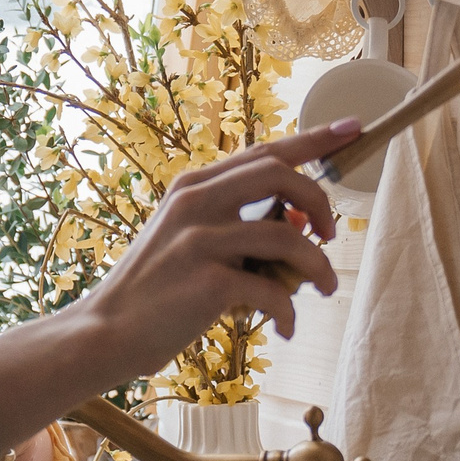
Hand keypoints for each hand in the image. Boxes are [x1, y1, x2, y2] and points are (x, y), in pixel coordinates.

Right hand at [78, 119, 359, 382]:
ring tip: (324, 288)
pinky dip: (289, 311)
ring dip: (318, 265)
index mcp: (193, 185)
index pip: (264, 150)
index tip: (354, 128)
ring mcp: (200, 240)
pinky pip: (273, 290)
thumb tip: (296, 223)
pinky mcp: (207, 282)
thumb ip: (234, 223)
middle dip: (319, 202)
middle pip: (281, 175)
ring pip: (287, 237)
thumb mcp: (187, 239)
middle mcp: (196, 202)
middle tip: (330, 233)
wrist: (105, 332)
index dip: (315, 139)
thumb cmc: (154, 291)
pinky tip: (284, 327)